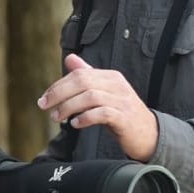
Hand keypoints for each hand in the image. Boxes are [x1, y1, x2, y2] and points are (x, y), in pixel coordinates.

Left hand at [37, 54, 159, 160]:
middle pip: (82, 82)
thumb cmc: (122, 113)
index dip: (58, 86)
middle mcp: (117, 85)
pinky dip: (85, 118)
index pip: (79, 74)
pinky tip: (75, 124)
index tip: (44, 99)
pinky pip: (102, 113)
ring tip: (57, 118)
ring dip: (69, 107)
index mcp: (110, 77)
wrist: (149, 134)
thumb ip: (88, 76)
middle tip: (44, 107)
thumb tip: (70, 58)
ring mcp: (122, 101)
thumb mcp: (104, 92)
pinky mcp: (124, 118)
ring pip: (90, 97)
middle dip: (59, 94)